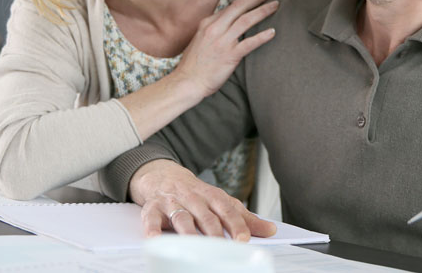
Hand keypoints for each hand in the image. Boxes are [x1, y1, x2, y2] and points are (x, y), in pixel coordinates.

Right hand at [130, 160, 276, 239]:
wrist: (164, 176)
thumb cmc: (198, 195)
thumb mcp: (221, 202)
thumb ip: (244, 218)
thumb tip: (271, 230)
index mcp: (213, 197)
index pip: (228, 210)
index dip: (237, 224)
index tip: (244, 239)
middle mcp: (194, 198)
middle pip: (205, 216)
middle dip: (214, 231)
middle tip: (221, 246)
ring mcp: (173, 202)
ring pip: (181, 218)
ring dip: (188, 232)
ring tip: (194, 246)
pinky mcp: (153, 208)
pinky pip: (151, 219)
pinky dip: (152, 229)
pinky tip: (155, 239)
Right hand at [172, 0, 278, 98]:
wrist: (187, 82)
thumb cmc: (194, 65)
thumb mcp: (200, 40)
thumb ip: (214, 30)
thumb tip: (228, 24)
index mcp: (207, 23)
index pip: (230, 6)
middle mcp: (214, 29)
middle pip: (239, 7)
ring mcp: (222, 42)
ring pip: (246, 20)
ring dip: (263, 11)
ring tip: (275, 5)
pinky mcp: (229, 55)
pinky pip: (249, 43)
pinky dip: (262, 36)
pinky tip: (272, 32)